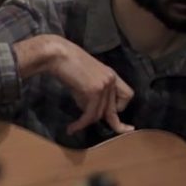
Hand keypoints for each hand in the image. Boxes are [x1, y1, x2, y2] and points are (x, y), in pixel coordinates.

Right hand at [16, 35, 134, 134]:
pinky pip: (89, 114)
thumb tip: (90, 112)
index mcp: (111, 75)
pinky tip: (72, 128)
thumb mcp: (86, 79)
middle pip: (113, 109)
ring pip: (99, 114)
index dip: (120, 107)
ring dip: (85, 122)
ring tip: (73, 126)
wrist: (57, 54)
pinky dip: (81, 124)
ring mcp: (104, 85)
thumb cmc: (67, 65)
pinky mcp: (93, 90)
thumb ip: (93, 93)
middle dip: (107, 122)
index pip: (128, 95)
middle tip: (103, 131)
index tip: (113, 114)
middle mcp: (111, 80)